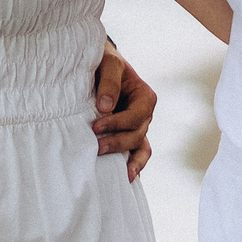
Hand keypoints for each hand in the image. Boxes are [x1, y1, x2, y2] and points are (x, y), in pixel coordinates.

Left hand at [92, 43, 157, 180]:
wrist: (97, 67)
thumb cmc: (104, 63)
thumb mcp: (109, 63)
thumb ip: (109, 82)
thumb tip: (104, 108)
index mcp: (145, 97)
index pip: (136, 116)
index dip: (118, 123)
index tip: (96, 126)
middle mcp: (144, 116)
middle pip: (137, 135)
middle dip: (118, 143)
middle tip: (97, 147)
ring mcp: (137, 129)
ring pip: (140, 149)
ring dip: (128, 160)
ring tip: (119, 174)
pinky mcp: (126, 138)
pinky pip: (136, 155)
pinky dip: (133, 167)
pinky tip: (124, 179)